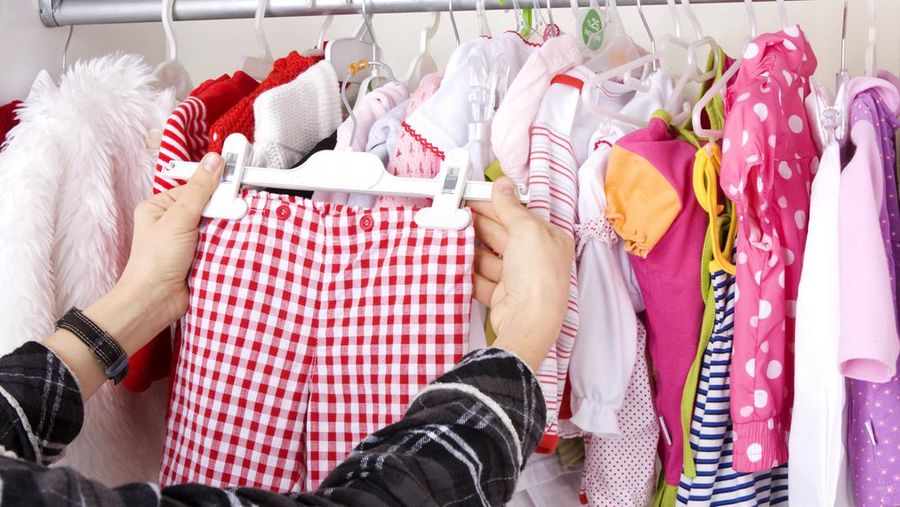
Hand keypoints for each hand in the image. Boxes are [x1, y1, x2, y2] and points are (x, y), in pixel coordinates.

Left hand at [118, 153, 224, 330]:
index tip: (236, 180)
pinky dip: (228, 244)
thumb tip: (213, 162)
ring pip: (216, 225)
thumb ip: (199, 190)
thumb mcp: (178, 218)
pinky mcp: (200, 257)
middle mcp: (173, 222)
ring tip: (232, 230)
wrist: (156, 302)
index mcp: (160, 207)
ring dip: (226, 228)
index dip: (215, 185)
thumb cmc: (153, 262)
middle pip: (208, 205)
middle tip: (237, 209)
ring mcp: (187, 241)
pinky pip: (220, 243)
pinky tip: (232, 244)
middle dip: (223, 209)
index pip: (195, 187)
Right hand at [468, 177, 573, 371]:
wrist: (529, 321)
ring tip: (452, 234)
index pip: (517, 215)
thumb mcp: (527, 230)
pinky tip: (456, 260)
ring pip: (488, 256)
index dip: (495, 204)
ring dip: (470, 247)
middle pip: (501, 234)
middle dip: (478, 224)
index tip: (473, 196)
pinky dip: (468, 270)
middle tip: (456, 212)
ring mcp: (518, 278)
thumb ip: (511, 207)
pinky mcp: (502, 295)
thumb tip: (503, 186)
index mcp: (548, 239)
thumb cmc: (539, 278)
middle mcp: (535, 258)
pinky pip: (480, 278)